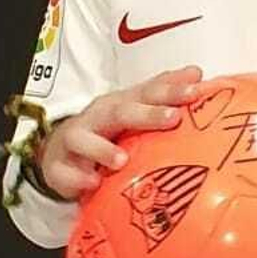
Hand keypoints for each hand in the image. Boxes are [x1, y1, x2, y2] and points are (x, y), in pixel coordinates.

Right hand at [36, 66, 203, 201]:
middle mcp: (99, 117)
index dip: (171, 90)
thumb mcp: (135, 109)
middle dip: (146, 114)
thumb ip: (164, 94)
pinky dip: (78, 178)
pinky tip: (93, 183)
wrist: (63, 151)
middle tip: (172, 117)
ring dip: (103, 149)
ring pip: (84, 140)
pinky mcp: (60, 167)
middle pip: (121, 112)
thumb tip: (196, 74)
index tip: (195, 89)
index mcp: (122, 103)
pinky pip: (65, 172)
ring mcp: (77, 141)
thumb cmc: (108, 129)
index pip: (148, 92)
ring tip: (122, 160)